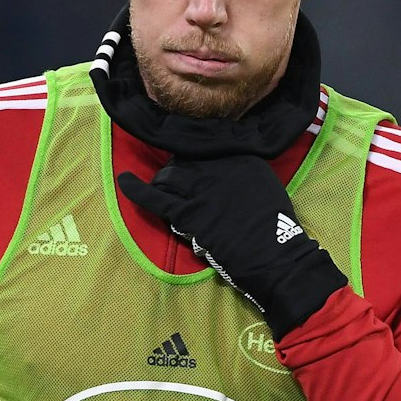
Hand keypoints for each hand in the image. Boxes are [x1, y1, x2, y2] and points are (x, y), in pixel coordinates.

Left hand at [117, 155, 346, 337]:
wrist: (275, 257)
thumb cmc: (275, 226)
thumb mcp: (265, 184)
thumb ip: (241, 170)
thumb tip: (216, 166)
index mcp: (241, 157)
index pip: (205, 144)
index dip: (192, 153)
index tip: (189, 159)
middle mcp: (219, 166)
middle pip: (183, 159)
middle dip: (176, 169)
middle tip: (178, 181)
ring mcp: (201, 188)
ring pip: (167, 176)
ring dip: (163, 182)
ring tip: (163, 189)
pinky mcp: (188, 212)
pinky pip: (154, 197)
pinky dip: (135, 188)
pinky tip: (125, 181)